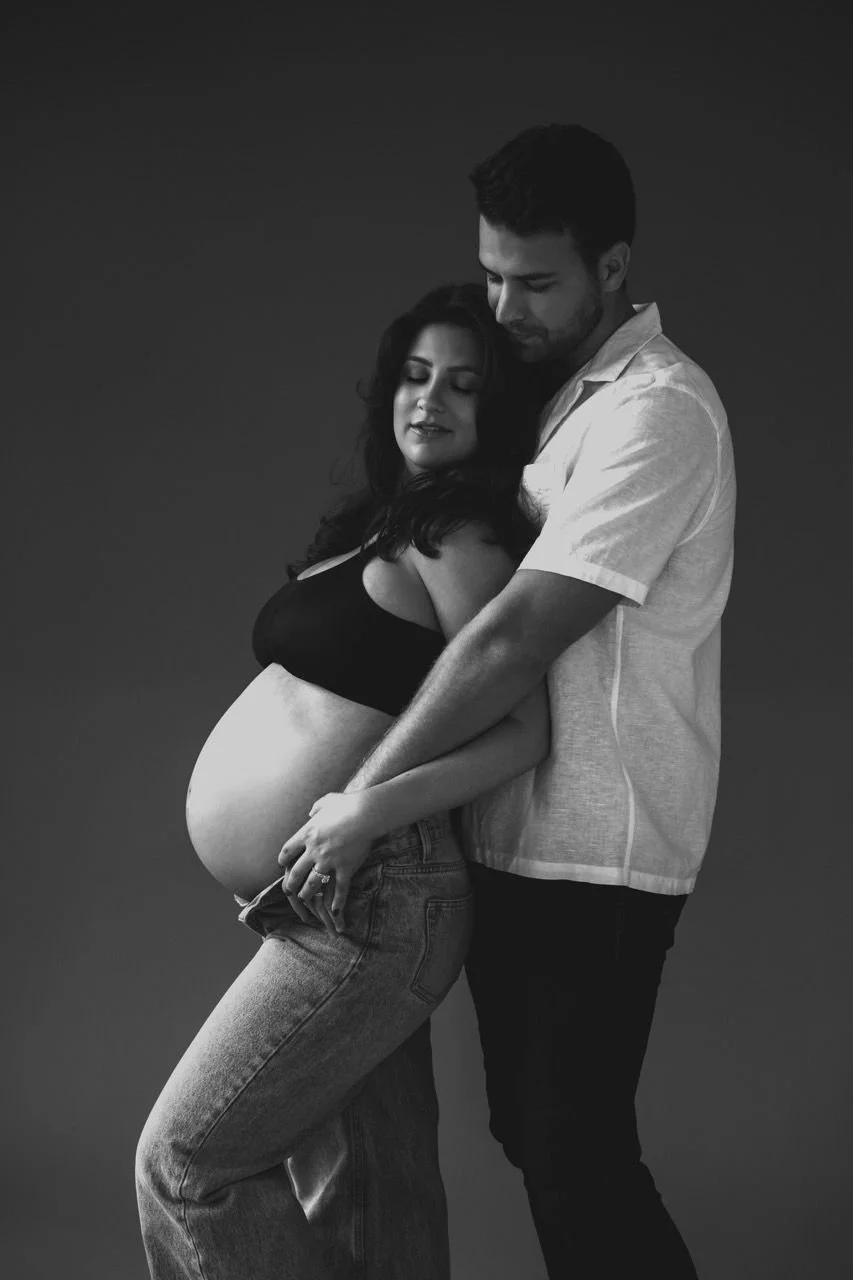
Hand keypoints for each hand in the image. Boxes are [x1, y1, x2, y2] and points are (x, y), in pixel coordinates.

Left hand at [278, 792, 379, 931]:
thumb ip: (317, 807)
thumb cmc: (348, 804)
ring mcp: (329, 861)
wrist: (366, 813)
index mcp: (307, 833)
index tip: (283, 865)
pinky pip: (340, 889)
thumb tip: (312, 811)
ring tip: (304, 899)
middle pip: (296, 872)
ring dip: (306, 893)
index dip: (283, 860)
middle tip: (288, 890)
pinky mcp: (345, 868)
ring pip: (312, 883)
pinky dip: (338, 901)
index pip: (288, 850)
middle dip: (290, 883)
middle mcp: (314, 849)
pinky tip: (335, 910)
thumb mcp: (328, 801)